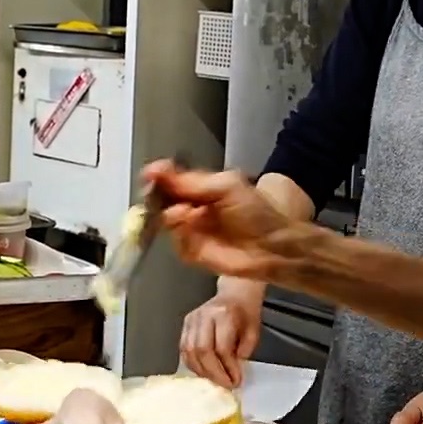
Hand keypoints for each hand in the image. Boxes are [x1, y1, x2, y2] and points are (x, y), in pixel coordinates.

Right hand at [146, 160, 299, 281]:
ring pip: (164, 222)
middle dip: (158, 197)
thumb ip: (190, 181)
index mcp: (198, 190)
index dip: (157, 177)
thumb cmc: (256, 213)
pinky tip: (191, 226)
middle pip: (161, 201)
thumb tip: (157, 170)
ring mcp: (190, 232)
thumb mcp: (225, 186)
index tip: (150, 175)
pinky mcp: (192, 253)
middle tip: (159, 194)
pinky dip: (180, 235)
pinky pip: (175, 244)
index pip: (169, 180)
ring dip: (172, 215)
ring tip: (186, 212)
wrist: (273, 247)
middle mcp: (190, 209)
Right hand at [180, 281, 263, 387]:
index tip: (236, 381)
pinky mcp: (186, 324)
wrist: (235, 294)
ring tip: (214, 379)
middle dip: (213, 373)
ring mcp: (192, 319)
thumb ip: (243, 352)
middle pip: (202, 350)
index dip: (228, 368)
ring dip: (201, 370)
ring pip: (189, 351)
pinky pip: (183, 348)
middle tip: (224, 384)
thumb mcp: (253, 332)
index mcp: (224, 315)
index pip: (221, 348)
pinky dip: (192, 363)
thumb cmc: (246, 313)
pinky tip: (203, 370)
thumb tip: (231, 373)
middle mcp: (204, 316)